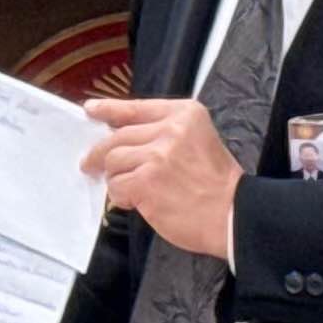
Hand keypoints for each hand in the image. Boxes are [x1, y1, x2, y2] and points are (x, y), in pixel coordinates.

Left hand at [83, 96, 238, 258]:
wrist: (232, 214)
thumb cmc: (216, 183)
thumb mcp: (198, 140)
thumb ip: (164, 133)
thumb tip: (119, 136)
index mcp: (184, 113)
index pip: (136, 107)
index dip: (109, 108)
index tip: (91, 110)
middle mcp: (170, 129)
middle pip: (118, 136)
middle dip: (100, 153)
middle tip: (90, 164)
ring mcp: (157, 155)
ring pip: (113, 161)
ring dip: (116, 178)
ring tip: (131, 191)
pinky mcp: (146, 181)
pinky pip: (116, 185)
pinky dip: (120, 196)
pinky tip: (134, 202)